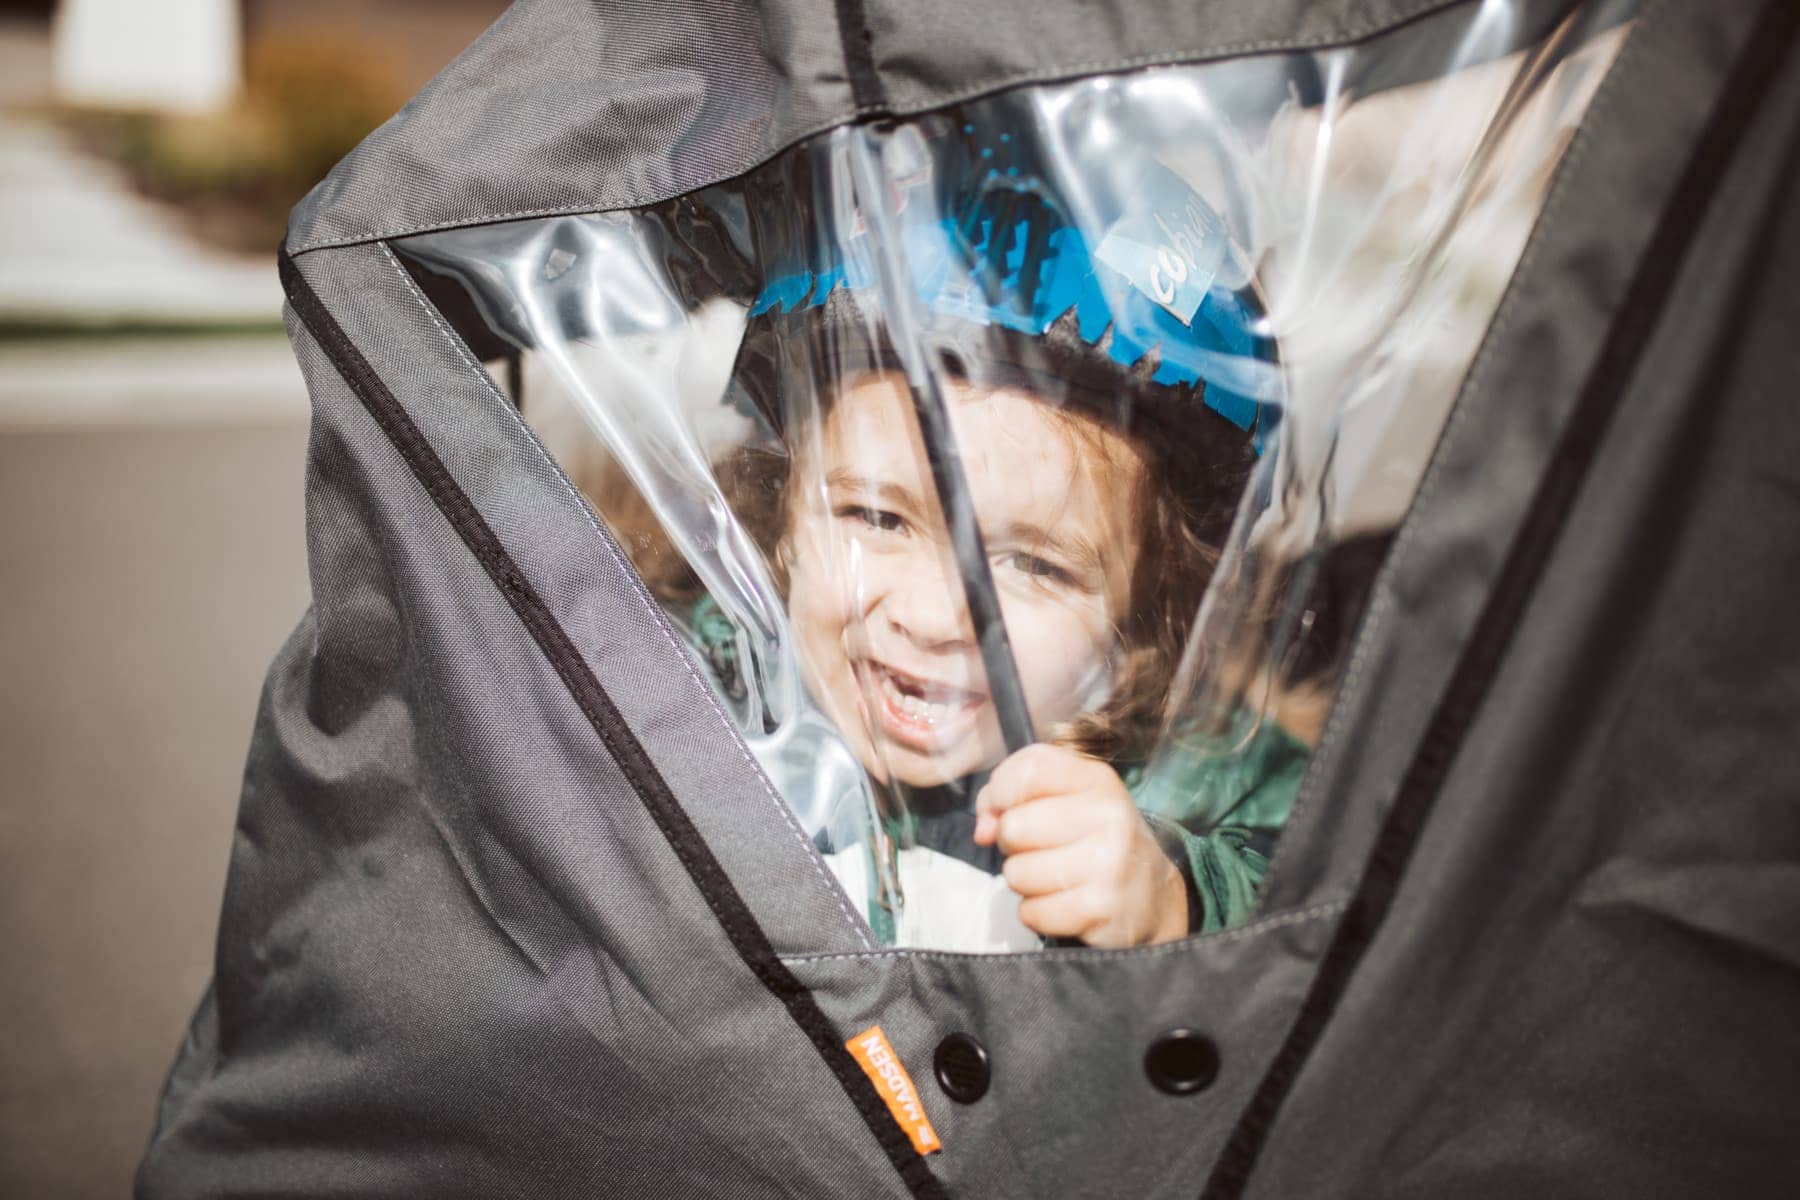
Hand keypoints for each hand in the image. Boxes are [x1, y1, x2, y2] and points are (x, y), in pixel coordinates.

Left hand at [973, 744, 1188, 947]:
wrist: (1150, 897)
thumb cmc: (1091, 840)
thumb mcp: (1061, 801)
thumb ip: (1008, 797)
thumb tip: (982, 830)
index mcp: (1096, 779)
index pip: (1027, 770)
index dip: (1000, 792)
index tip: (1005, 808)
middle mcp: (1108, 815)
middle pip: (1013, 827)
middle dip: (1013, 845)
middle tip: (1044, 849)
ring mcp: (1107, 863)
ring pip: (1016, 873)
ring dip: (1025, 882)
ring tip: (1057, 877)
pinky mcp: (1099, 908)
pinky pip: (1031, 912)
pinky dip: (1038, 913)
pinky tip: (1065, 903)